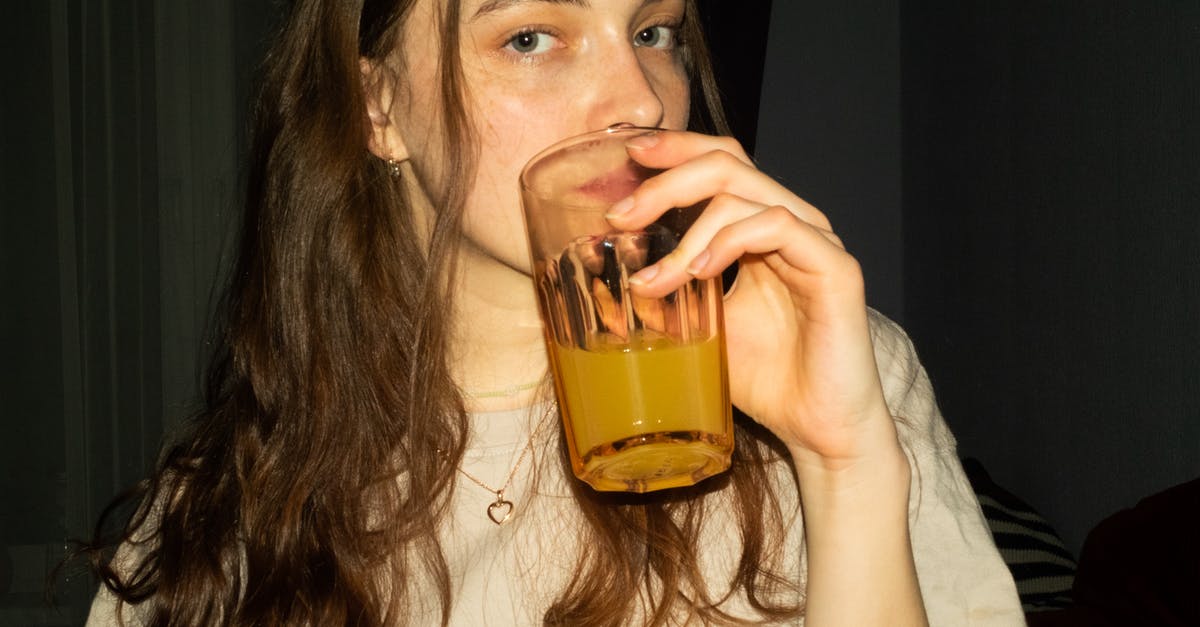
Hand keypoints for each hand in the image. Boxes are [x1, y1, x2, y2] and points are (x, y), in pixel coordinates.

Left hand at [607, 128, 926, 625]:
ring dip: (686, 231)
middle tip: (621, 215)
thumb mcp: (697, 329)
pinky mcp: (835, 267)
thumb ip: (665, 296)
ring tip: (652, 277)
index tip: (628, 156)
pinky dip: (729, 241)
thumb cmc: (765, 380)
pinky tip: (697, 271)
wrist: (817, 429)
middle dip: (666, 182)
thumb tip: (604, 283)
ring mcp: (816, 242)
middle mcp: (791, 224)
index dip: (676, 150)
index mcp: (759, 230)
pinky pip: (776, 226)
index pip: (720, 163)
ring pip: (745, 194)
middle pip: (728, 163)